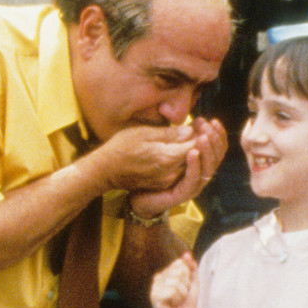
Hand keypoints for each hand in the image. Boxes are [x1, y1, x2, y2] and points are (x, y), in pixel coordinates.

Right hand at [89, 119, 207, 197]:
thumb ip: (169, 134)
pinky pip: (180, 171)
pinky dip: (185, 160)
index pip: (196, 145)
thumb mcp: (143, 133)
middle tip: (202, 126)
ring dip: (194, 151)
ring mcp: (167, 180)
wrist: (104, 171)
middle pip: (196, 157)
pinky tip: (181, 148)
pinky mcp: (162, 184)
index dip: (202, 133)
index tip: (201, 123)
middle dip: (201, 142)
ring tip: (194, 135)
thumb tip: (189, 131)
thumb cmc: (121, 148)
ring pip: (189, 164)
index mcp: (167, 158)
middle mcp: (171, 172)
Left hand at [124, 116, 226, 219]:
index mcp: (201, 164)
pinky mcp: (183, 194)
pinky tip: (192, 152)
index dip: (218, 135)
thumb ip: (181, 138)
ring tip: (202, 137)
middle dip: (214, 140)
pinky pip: (193, 179)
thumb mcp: (169, 149)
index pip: (217, 149)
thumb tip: (194, 122)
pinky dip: (194, 166)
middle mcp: (201, 175)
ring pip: (208, 169)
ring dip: (207, 151)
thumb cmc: (154, 172)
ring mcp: (194, 186)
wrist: (139, 197)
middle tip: (207, 126)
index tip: (212, 120)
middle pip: (217, 157)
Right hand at [149, 251, 197, 307]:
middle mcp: (158, 279)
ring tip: (177, 301)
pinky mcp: (154, 297)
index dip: (187, 277)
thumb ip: (191, 268)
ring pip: (176, 282)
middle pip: (179, 272)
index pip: (180, 265)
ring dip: (182, 294)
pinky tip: (172, 304)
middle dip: (185, 286)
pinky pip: (171, 291)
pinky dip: (177, 299)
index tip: (185, 287)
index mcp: (166, 273)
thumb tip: (186, 254)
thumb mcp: (192, 283)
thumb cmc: (186, 303)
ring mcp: (155, 287)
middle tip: (181, 296)